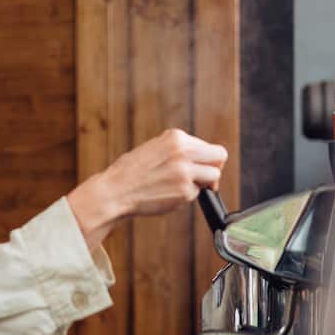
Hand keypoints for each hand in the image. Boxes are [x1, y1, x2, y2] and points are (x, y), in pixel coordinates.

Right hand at [67, 129, 227, 250]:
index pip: (210, 146)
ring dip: (202, 184)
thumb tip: (201, 157)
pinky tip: (168, 194)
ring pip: (213, 177)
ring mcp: (185, 173)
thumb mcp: (155, 148)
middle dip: (214, 168)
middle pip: (220, 157)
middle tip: (206, 179)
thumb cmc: (130, 172)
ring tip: (180, 186)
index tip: (202, 167)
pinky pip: (196, 195)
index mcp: (176, 138)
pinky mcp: (184, 193)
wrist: (115, 192)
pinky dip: (186, 197)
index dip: (208, 159)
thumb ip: (179, 149)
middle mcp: (183, 152)